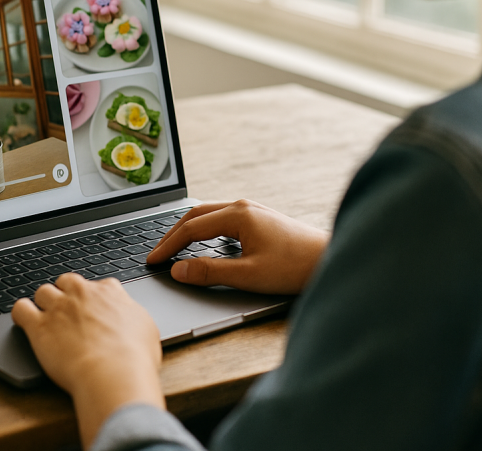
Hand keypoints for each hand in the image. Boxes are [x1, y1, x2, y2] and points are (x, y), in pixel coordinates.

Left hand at [12, 274, 163, 448]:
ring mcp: (59, 308)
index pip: (98, 284)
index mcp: (109, 292)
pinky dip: (21, 313)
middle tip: (69, 314)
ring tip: (46, 318)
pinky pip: (20, 309)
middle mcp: (82, 294)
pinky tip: (24, 322)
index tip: (93, 310)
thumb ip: (132, 316)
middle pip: (67, 281)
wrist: (113, 373)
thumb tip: (129, 317)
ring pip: (42, 291)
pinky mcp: (39, 326)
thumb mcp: (146, 329)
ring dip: (43, 303)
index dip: (94, 298)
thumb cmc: (134, 357)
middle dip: (66, 294)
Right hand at [146, 200, 328, 294]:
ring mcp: (252, 210)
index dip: (168, 246)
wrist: (329, 259)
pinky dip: (203, 229)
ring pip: (208, 214)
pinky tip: (201, 243)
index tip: (152, 261)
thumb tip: (178, 270)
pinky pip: (221, 218)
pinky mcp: (259, 218)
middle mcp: (242, 206)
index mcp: (237, 215)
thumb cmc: (294, 267)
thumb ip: (210, 271)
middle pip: (195, 215)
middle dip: (172, 234)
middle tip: (155, 253)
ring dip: (187, 229)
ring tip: (172, 247)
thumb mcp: (248, 274)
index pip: (190, 228)